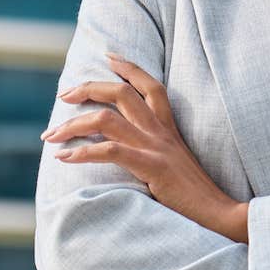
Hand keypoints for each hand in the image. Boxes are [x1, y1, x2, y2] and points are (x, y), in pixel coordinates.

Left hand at [40, 54, 244, 240]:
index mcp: (169, 128)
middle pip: (122, 92)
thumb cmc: (194, 195)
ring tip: (51, 135)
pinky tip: (64, 158)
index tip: (108, 57)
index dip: (129, 67)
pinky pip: (111, 151)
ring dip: (73, 124)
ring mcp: (156, 148)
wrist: (218, 212)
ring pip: (108, 119)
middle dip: (88, 88)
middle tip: (64, 95)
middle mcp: (161, 131)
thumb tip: (128, 152)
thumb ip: (156, 151)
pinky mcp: (151, 167)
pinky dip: (82, 153)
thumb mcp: (175, 163)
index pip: (150, 85)